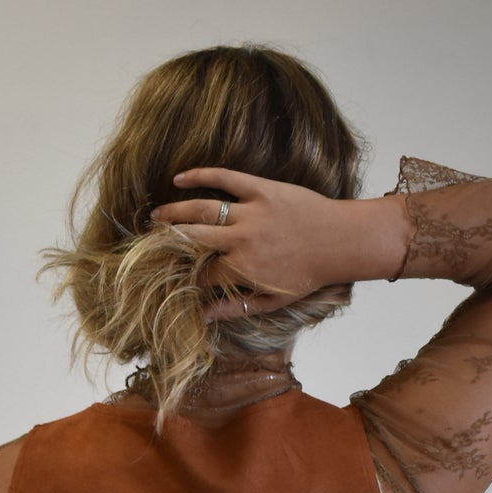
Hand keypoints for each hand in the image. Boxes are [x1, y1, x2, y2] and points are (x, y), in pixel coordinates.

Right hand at [148, 166, 361, 322]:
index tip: (172, 275)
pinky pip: (225, 178)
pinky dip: (200, 174)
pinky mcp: (260, 188)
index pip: (201, 274)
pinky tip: (180, 177)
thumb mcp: (273, 300)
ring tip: (157, 215)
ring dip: (174, 211)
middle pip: (192, 239)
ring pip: (202, 209)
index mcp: (242, 269)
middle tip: (151, 243)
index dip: (184, 277)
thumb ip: (236, 308)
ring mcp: (250, 212)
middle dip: (168, 242)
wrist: (340, 241)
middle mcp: (241, 240)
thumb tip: (204, 318)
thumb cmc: (307, 275)